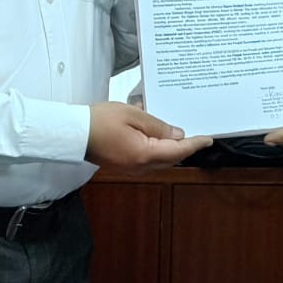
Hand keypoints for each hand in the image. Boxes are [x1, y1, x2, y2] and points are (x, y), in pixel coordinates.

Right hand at [86, 102, 212, 169]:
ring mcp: (131, 168)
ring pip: (160, 159)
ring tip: (180, 132)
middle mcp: (140, 166)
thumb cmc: (100, 121)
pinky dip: (158, 148)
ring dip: (172, 148)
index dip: (195, 144)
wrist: (73, 134)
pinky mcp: (124, 164)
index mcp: (144, 154)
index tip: (208, 139)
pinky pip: (148, 158)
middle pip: (171, 158)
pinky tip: (158, 134)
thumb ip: (157, 126)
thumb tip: (177, 135)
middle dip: (186, 147)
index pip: (178, 151)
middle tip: (199, 134)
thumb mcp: (132, 115)